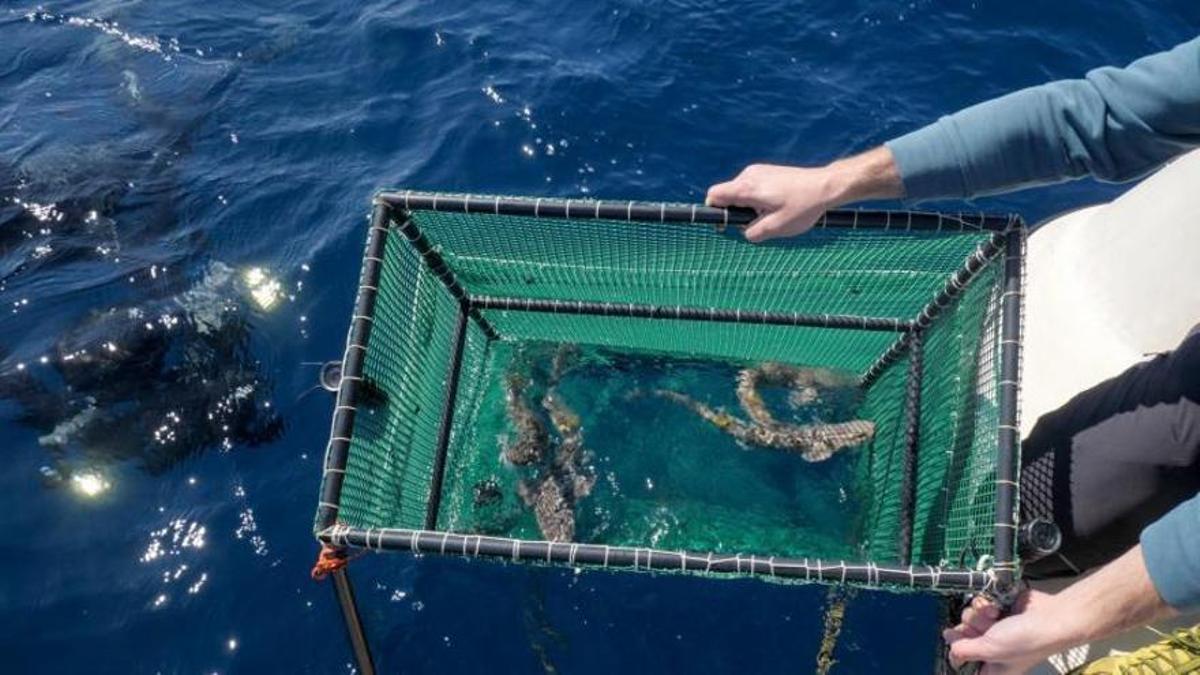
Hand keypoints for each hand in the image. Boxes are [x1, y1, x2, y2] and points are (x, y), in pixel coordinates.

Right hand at [705, 147, 902, 242]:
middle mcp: (749, 175)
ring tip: (771, 214)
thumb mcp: (776, 228)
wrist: (826, 186)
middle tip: (756, 223)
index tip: (724, 223)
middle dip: (735, 212)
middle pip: (727, 195)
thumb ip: (753, 233)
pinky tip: (776, 205)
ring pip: (740, 192)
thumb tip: (743, 232)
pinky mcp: (767, 171)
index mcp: (747, 188)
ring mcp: (758, 171)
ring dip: (748, 206)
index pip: (714, 195)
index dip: (713, 210)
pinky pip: (751, 187)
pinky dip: (756, 199)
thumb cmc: (803, 207)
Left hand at [944, 591, 1060, 673]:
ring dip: (978, 615)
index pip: (963, 665)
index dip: (955, 655)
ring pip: (968, 618)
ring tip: (994, 616)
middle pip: (961, 638)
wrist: (1051, 617)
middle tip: (980, 630)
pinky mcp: (996, 610)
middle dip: (968, 630)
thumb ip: (965, 651)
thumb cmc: (1026, 640)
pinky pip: (978, 605)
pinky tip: (996, 608)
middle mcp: (991, 649)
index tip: (955, 645)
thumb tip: (951, 649)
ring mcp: (994, 628)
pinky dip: (985, 604)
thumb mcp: (990, 651)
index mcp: (992, 668)